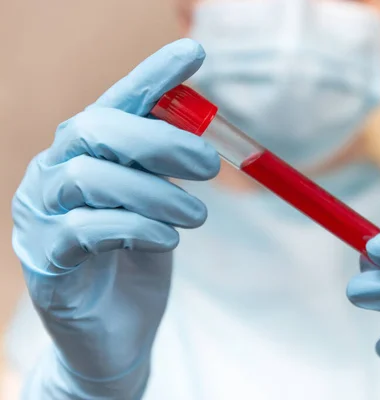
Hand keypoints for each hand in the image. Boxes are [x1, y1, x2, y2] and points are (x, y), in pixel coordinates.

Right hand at [12, 39, 218, 397]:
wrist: (117, 330)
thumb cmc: (141, 259)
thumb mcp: (161, 202)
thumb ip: (168, 165)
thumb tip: (206, 126)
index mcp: (88, 153)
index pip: (118, 101)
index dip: (153, 74)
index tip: (193, 51)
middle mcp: (56, 173)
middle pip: (96, 128)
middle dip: (161, 140)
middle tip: (210, 166)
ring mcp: (42, 215)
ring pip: (91, 177)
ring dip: (156, 193)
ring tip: (197, 216)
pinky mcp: (45, 260)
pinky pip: (86, 230)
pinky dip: (137, 228)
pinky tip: (165, 240)